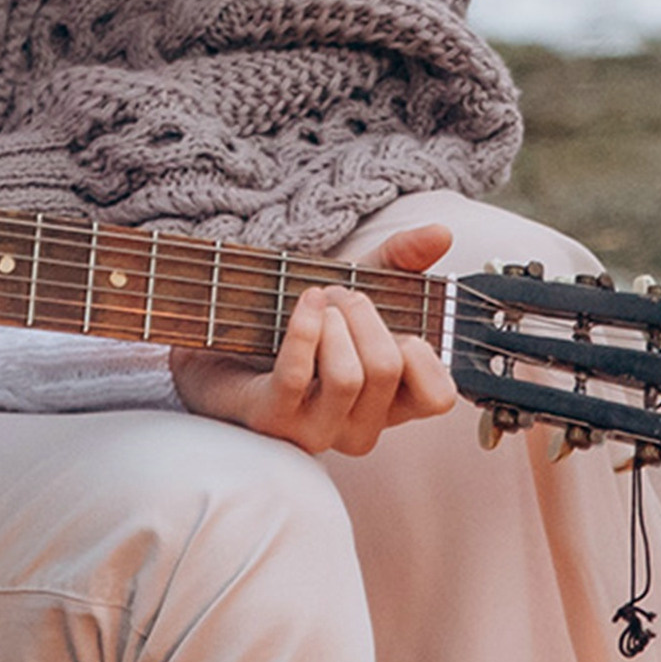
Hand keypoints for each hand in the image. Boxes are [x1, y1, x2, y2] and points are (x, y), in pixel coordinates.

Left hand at [169, 222, 458, 454]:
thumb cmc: (296, 320)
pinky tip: (304, 303)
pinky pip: (299, 374)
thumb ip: (400, 260)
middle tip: (338, 294)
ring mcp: (316, 428)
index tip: (392, 321)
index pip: (439, 397)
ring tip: (315, 301)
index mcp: (388, 403)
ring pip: (349, 376)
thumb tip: (442, 232)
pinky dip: (304, 328)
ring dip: (331, 321)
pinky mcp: (273, 418)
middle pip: (387, 368)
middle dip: (363, 312)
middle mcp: (359, 426)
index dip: (422, 351)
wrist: (219, 337)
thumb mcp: (354, 284)